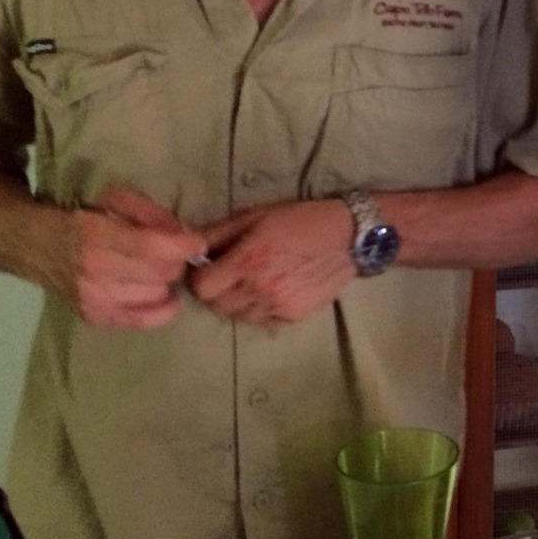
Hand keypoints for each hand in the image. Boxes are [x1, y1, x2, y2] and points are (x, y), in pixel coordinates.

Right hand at [62, 188, 207, 329]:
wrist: (38, 247)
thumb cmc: (84, 218)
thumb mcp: (115, 200)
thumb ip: (152, 214)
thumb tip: (185, 235)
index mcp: (98, 237)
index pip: (152, 249)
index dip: (183, 247)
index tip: (199, 243)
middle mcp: (95, 272)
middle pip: (162, 274)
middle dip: (175, 261)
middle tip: (171, 253)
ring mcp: (94, 299)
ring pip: (157, 295)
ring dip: (165, 282)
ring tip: (157, 270)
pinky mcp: (96, 317)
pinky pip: (144, 321)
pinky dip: (161, 308)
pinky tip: (162, 295)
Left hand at [189, 199, 357, 327]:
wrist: (348, 237)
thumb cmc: (299, 220)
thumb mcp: (254, 216)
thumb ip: (218, 232)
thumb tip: (190, 246)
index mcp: (246, 260)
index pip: (201, 287)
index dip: (200, 277)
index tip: (209, 267)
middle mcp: (259, 288)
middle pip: (216, 305)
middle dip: (217, 290)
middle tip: (230, 274)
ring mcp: (277, 306)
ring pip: (238, 315)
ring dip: (238, 301)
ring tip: (253, 283)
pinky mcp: (293, 316)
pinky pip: (262, 322)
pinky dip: (260, 311)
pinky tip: (272, 292)